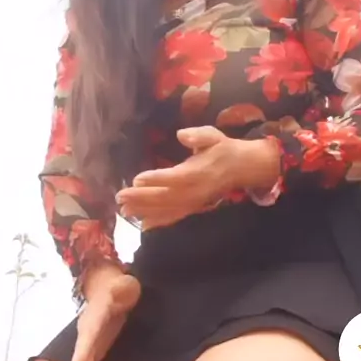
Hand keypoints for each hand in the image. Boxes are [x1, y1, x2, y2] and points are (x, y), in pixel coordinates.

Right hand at [67, 271, 140, 360]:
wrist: (105, 287)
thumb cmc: (118, 286)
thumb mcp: (122, 283)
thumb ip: (122, 285)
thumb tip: (123, 285)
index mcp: (95, 315)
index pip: (89, 334)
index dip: (82, 352)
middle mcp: (88, 331)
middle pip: (83, 354)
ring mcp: (91, 341)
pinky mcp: (96, 349)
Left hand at [115, 126, 280, 229]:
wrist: (241, 168)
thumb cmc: (222, 149)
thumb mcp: (212, 136)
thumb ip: (198, 136)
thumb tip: (182, 134)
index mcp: (196, 172)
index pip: (173, 177)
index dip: (155, 179)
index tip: (136, 179)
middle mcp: (193, 191)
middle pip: (164, 197)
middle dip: (141, 198)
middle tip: (120, 197)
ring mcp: (193, 202)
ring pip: (166, 210)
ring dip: (144, 211)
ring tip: (124, 211)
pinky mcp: (193, 208)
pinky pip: (174, 217)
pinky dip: (159, 222)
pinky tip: (143, 226)